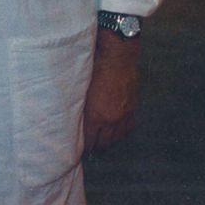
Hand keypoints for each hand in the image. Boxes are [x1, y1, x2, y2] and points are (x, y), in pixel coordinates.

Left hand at [82, 28, 139, 154]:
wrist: (117, 55)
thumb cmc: (94, 66)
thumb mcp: (80, 88)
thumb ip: (78, 106)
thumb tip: (72, 118)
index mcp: (96, 115)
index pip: (89, 141)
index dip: (83, 146)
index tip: (76, 149)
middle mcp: (111, 119)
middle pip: (103, 143)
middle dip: (95, 147)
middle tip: (88, 147)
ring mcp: (124, 115)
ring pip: (116, 139)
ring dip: (108, 142)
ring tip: (100, 142)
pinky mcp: (132, 108)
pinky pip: (128, 129)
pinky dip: (121, 133)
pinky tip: (115, 133)